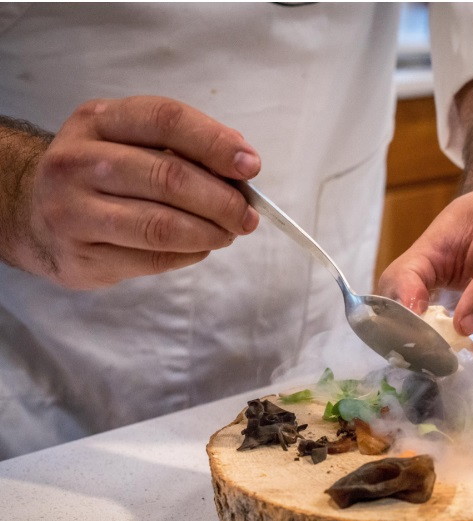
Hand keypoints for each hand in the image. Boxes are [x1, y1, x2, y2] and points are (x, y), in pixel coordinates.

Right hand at [13, 96, 259, 288]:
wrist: (32, 213)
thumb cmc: (101, 174)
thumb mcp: (129, 141)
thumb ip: (182, 147)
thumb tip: (242, 166)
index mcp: (97, 121)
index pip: (165, 120)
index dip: (215, 143)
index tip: (251, 166)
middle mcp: (77, 162)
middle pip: (169, 177)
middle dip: (222, 200)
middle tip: (247, 215)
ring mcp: (72, 211)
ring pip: (161, 225)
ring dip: (210, 232)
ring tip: (229, 233)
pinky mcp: (81, 256)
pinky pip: (153, 258)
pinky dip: (190, 254)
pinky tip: (200, 247)